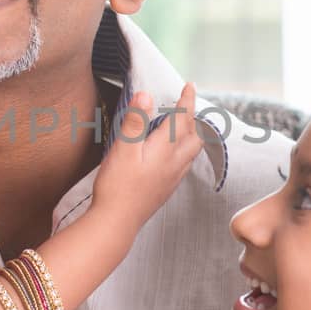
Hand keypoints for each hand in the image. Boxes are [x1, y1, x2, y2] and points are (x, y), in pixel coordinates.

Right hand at [90, 84, 203, 227]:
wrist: (117, 222)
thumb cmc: (118, 186)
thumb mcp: (122, 149)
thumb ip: (135, 121)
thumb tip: (146, 95)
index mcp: (164, 149)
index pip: (182, 119)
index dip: (186, 101)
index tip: (190, 86)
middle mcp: (174, 163)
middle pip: (193, 135)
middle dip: (193, 117)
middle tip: (188, 104)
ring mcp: (171, 178)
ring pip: (191, 151)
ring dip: (192, 134)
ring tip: (185, 125)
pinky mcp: (165, 189)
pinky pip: (184, 164)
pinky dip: (185, 151)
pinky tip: (174, 155)